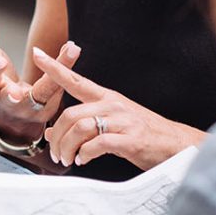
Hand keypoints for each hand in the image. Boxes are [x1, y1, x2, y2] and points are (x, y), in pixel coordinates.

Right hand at [0, 19, 79, 143]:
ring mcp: (31, 109)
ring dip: (57, 72)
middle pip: (13, 97)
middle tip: (24, 77)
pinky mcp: (48, 109)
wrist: (11, 115)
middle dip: (22, 88)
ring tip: (71, 49)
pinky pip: (59, 88)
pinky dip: (66, 67)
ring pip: (45, 92)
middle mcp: (10, 104)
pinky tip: (72, 48)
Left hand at [31, 46, 205, 169]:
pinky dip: (85, 154)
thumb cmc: (143, 133)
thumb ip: (86, 123)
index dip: (55, 68)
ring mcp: (123, 121)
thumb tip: (55, 132)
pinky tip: (83, 160)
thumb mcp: (114, 122)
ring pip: (81, 128)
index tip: (37, 54)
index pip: (76, 80)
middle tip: (54, 152)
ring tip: (66, 159)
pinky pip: (98, 144)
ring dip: (67, 147)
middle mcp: (113, 105)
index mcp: (107, 98)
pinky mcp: (131, 139)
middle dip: (56, 136)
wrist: (178, 144)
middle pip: (71, 114)